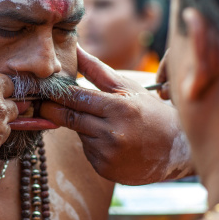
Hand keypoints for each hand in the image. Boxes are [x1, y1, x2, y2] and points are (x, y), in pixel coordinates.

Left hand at [40, 46, 192, 184]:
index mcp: (119, 108)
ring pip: (78, 134)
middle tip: (42, 103)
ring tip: (101, 123)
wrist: (176, 149)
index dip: (56, 93)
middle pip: (69, 117)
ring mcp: (108, 155)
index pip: (75, 98)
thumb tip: (74, 50)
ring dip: (80, 127)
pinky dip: (91, 144)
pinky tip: (109, 141)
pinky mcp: (105, 170)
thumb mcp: (127, 88)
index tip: (42, 87)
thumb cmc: (150, 112)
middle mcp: (112, 134)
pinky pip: (87, 151)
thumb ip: (96, 70)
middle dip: (53, 109)